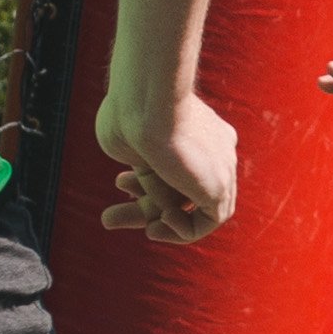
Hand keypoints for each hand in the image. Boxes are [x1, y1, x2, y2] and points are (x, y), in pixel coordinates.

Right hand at [95, 88, 239, 244]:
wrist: (146, 103)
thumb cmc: (129, 114)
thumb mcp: (130, 145)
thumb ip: (143, 166)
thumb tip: (146, 187)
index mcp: (198, 130)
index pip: (176, 168)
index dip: (145, 184)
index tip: (120, 183)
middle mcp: (216, 148)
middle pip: (181, 190)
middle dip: (146, 207)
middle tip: (109, 220)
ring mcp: (222, 168)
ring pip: (192, 207)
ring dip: (162, 224)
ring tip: (146, 229)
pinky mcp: (221, 187)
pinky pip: (207, 221)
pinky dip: (182, 230)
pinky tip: (161, 220)